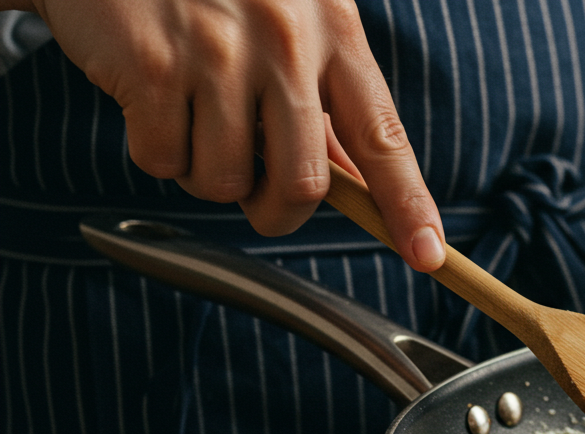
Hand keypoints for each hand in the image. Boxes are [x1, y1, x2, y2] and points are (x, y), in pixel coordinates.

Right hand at [29, 0, 445, 269]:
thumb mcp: (292, 19)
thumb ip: (325, 98)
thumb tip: (356, 180)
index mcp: (334, 32)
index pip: (383, 137)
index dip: (407, 203)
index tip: (427, 254)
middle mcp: (286, 42)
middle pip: (303, 185)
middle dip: (277, 212)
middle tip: (256, 191)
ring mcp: (219, 53)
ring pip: (225, 183)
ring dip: (206, 174)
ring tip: (194, 117)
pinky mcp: (154, 65)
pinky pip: (162, 160)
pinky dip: (155, 149)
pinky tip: (151, 97)